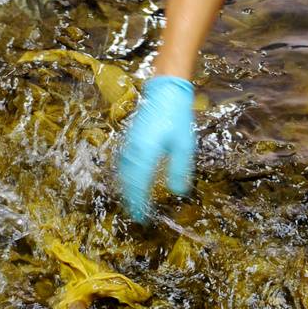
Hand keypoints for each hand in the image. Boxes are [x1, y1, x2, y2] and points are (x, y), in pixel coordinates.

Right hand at [118, 76, 194, 222]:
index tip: (141, 218)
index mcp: (146, 152)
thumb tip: (177, 192)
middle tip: (135, 215)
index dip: (138, 202)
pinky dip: (125, 176)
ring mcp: (129, 143)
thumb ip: (180, 170)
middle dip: (130, 199)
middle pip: (127, 180)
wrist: (165, 90)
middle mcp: (133, 150)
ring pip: (123, 172)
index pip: (139, 184)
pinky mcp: (129, 138)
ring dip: (126, 188)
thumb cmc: (177, 116)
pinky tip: (130, 181)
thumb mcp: (184, 145)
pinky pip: (123, 163)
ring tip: (132, 202)